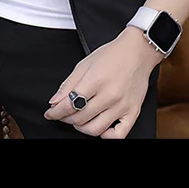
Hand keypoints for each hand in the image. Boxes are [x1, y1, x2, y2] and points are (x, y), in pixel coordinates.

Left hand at [43, 27, 162, 138]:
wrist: (138, 51)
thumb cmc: (112, 55)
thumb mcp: (85, 64)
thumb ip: (69, 84)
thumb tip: (55, 101)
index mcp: (96, 80)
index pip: (69, 104)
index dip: (55, 112)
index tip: (50, 113)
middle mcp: (110, 95)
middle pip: (80, 118)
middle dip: (66, 118)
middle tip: (63, 113)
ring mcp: (123, 105)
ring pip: (95, 129)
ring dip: (81, 128)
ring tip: (79, 119)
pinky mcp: (133, 112)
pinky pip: (118, 135)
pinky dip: (105, 136)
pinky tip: (99, 127)